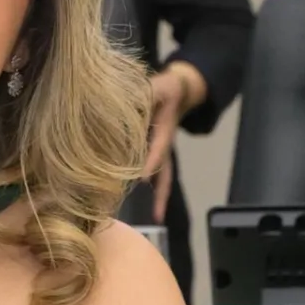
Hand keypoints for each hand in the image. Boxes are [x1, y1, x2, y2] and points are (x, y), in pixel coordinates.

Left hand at [144, 64, 206, 221]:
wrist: (176, 93)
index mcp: (163, 130)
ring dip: (160, 197)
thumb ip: (146, 93)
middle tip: (156, 213)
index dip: (152, 160)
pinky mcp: (155, 155)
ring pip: (163, 178)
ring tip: (157, 217)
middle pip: (166, 171)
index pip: (158, 147)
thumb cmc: (163, 90)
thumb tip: (129, 100)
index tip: (144, 177)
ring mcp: (161, 153)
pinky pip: (158, 176)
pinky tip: (154, 211)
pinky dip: (156, 192)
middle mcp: (164, 146)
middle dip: (160, 191)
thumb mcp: (156, 86)